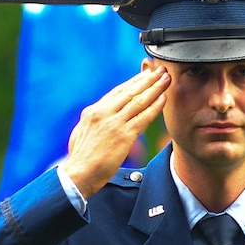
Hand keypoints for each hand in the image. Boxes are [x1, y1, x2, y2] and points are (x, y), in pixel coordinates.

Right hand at [60, 67, 169, 198]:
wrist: (78, 174)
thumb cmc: (80, 159)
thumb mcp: (83, 133)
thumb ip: (95, 122)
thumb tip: (101, 118)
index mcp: (93, 111)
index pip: (117, 92)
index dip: (134, 81)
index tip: (145, 74)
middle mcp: (103, 113)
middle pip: (130, 91)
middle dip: (147, 79)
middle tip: (160, 70)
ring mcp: (114, 123)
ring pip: (139, 101)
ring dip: (155, 88)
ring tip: (166, 79)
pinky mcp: (123, 135)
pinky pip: (143, 117)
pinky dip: (154, 107)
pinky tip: (163, 99)